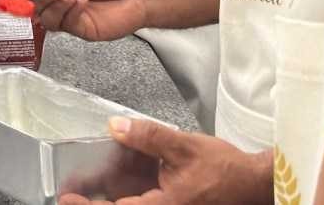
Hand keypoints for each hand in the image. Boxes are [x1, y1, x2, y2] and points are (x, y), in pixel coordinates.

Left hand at [58, 119, 272, 204]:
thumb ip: (149, 136)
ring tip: (83, 182)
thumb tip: (115, 127)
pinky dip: (127, 191)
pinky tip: (114, 176)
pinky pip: (143, 200)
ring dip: (109, 196)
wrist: (256, 185)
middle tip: (69, 189)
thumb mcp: (184, 146)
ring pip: (131, 203)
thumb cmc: (225, 170)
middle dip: (95, 201)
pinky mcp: (171, 204)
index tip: (67, 198)